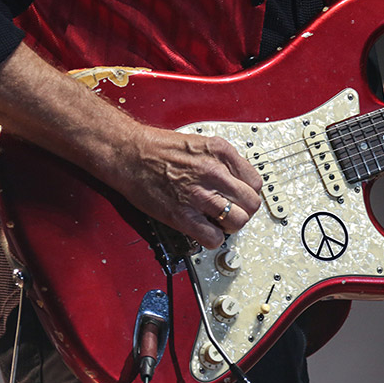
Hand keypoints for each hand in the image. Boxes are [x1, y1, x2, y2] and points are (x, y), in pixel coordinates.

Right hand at [111, 125, 262, 248]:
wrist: (128, 153)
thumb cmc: (157, 148)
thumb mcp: (200, 143)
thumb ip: (222, 161)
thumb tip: (237, 180)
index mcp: (220, 152)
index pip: (255, 182)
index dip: (247, 193)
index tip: (238, 197)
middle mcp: (214, 172)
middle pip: (251, 204)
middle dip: (243, 211)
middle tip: (230, 212)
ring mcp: (199, 194)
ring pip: (238, 222)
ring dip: (229, 226)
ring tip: (216, 222)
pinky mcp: (183, 215)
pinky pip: (213, 238)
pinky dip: (212, 239)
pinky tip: (203, 231)